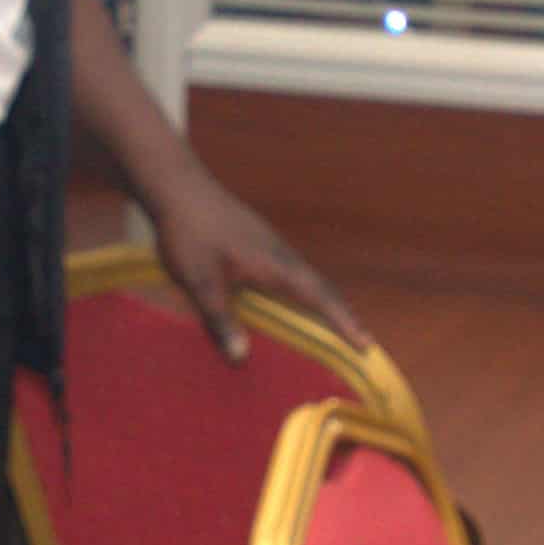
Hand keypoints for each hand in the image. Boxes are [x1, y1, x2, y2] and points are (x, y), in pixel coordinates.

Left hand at [141, 156, 359, 365]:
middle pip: (321, 287)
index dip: (342, 322)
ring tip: (335, 326)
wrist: (179, 187)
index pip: (319, 297)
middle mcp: (281, 254)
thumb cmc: (190, 233)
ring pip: (307, 277)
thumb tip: (242, 357)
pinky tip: (294, 299)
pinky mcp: (259, 241)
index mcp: (275, 265)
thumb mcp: (201, 282)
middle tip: (361, 341)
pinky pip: (292, 271)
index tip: (364, 343)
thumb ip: (221, 319)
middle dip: (342, 315)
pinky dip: (304, 290)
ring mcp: (271, 245)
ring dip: (324, 301)